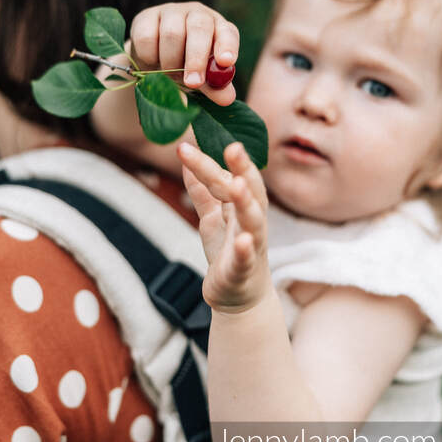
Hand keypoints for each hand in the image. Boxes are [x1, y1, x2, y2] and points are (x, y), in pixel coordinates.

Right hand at [130, 2, 238, 105]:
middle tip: (193, 83)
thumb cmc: (185, 67)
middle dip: (196, 59)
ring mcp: (171, 12)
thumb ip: (214, 87)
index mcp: (218, 28)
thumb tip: (227, 99)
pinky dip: (150, 56)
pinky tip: (153, 62)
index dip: (227, 45)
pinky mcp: (146, 17)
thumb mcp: (201, 78)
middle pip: (199, 28)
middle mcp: (197, 14)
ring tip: (170, 75)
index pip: (228, 32)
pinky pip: (147, 37)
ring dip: (171, 61)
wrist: (153, 58)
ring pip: (171, 34)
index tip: (226, 62)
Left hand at [177, 141, 271, 312]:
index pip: (229, 177)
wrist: (237, 297)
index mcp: (242, 206)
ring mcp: (251, 245)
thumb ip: (202, 190)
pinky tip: (243, 241)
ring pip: (254, 220)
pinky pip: (247, 259)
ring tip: (237, 184)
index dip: (211, 162)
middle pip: (250, 191)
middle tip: (233, 147)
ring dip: (247, 202)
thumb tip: (187, 161)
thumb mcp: (211, 217)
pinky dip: (246, 249)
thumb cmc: (227, 251)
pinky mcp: (243, 271)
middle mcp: (250, 221)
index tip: (189, 144)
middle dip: (243, 169)